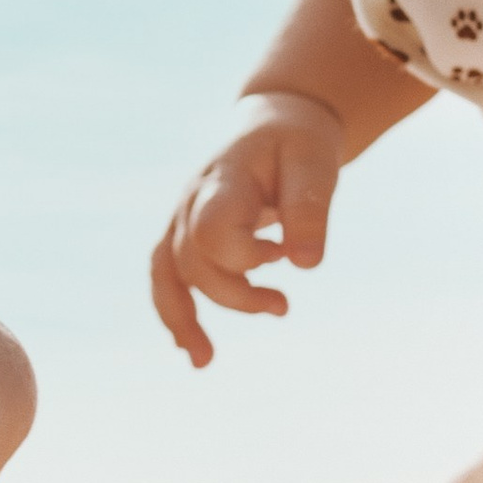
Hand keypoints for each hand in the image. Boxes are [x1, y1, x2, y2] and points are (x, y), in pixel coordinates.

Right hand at [150, 92, 343, 368]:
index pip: (211, 230)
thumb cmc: (298, 142)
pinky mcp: (186, 234)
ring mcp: (183, 217)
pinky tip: (190, 348)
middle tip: (283, 306)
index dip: (245, 257)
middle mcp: (192, 199)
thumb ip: (310, 209)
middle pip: (193, 261)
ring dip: (184, 318)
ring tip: (205, 360)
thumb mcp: (316, 164)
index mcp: (223, 179)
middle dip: (236, 294)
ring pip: (167, 274)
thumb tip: (306, 266)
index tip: (282, 255)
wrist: (277, 123)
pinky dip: (173, 313)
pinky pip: (166, 277)